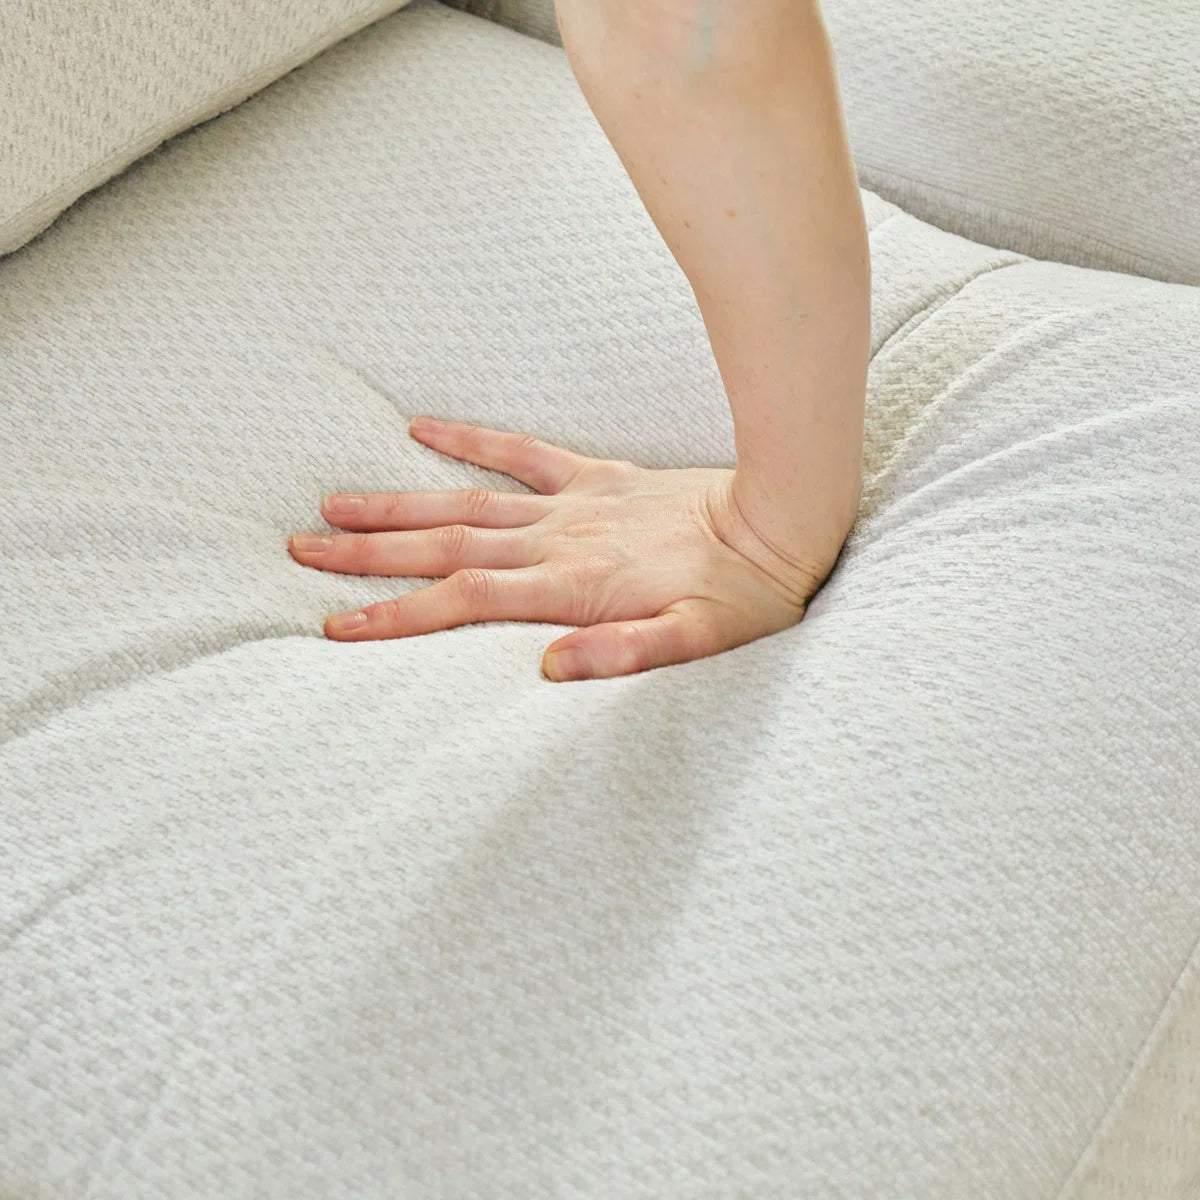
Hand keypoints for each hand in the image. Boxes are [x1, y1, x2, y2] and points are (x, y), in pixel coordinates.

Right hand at [288, 416, 851, 680]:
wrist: (781, 523)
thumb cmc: (740, 597)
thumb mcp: (696, 645)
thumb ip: (625, 657)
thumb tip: (548, 671)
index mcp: (572, 588)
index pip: (464, 599)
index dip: (398, 613)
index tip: (336, 622)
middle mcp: (557, 543)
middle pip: (445, 545)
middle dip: (371, 554)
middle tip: (302, 549)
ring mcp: (572, 506)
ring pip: (467, 500)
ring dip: (399, 505)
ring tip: (334, 504)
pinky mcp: (595, 478)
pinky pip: (523, 453)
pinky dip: (472, 440)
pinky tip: (423, 428)